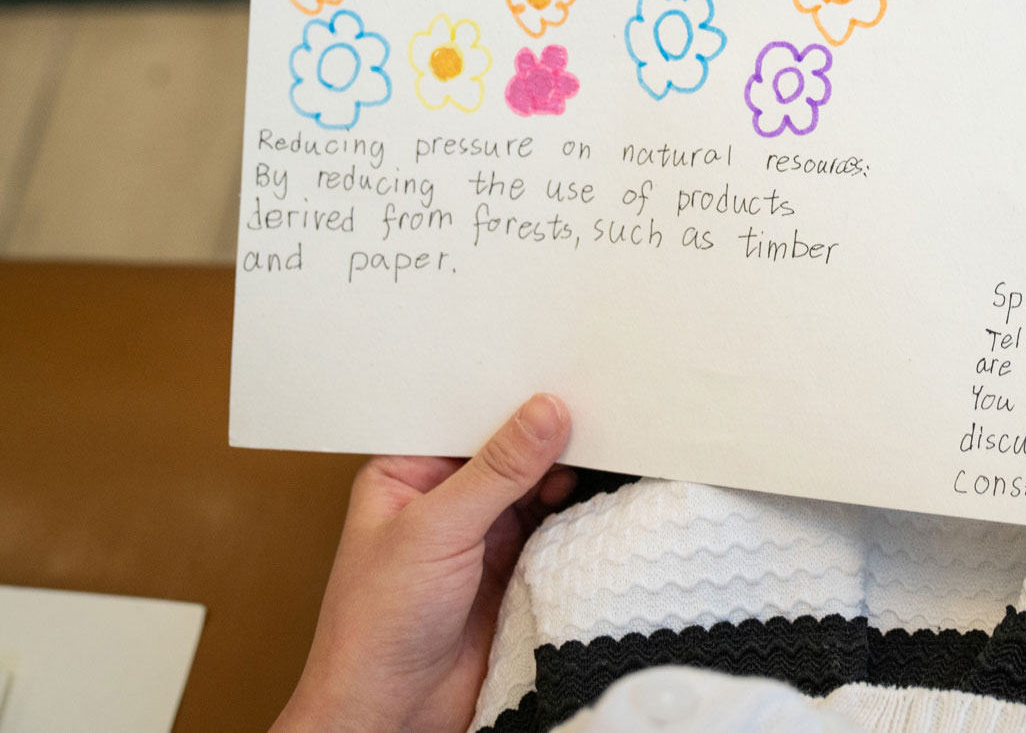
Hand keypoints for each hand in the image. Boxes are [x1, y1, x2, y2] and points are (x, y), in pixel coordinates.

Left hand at [273, 395, 574, 732]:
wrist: (392, 714)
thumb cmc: (374, 626)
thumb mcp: (436, 529)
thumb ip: (497, 469)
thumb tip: (544, 412)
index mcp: (406, 475)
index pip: (466, 419)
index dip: (509, 397)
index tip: (558, 373)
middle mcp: (444, 500)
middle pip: (507, 450)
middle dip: (546, 433)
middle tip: (594, 406)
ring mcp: (480, 535)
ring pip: (534, 487)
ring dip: (565, 472)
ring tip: (605, 445)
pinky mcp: (513, 568)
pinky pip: (554, 528)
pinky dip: (576, 513)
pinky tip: (596, 494)